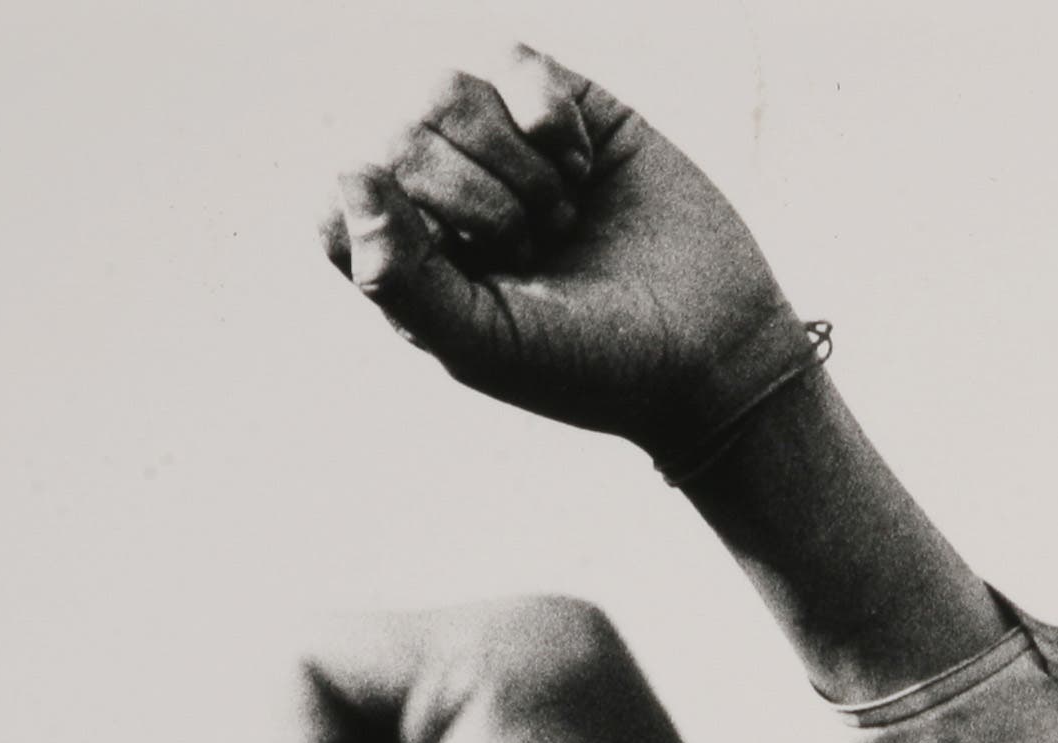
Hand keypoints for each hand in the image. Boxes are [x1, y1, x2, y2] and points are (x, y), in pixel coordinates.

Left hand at [324, 47, 807, 455]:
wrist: (715, 348)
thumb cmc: (594, 365)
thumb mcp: (486, 345)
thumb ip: (401, 279)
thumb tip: (348, 173)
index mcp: (408, 261)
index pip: (343, 203)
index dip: (398, 226)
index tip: (468, 272)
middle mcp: (440, 196)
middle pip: (397, 137)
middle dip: (478, 203)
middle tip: (539, 253)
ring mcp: (497, 146)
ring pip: (444, 90)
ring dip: (514, 164)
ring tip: (563, 216)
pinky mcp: (558, 107)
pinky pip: (511, 63)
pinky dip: (547, 117)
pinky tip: (582, 169)